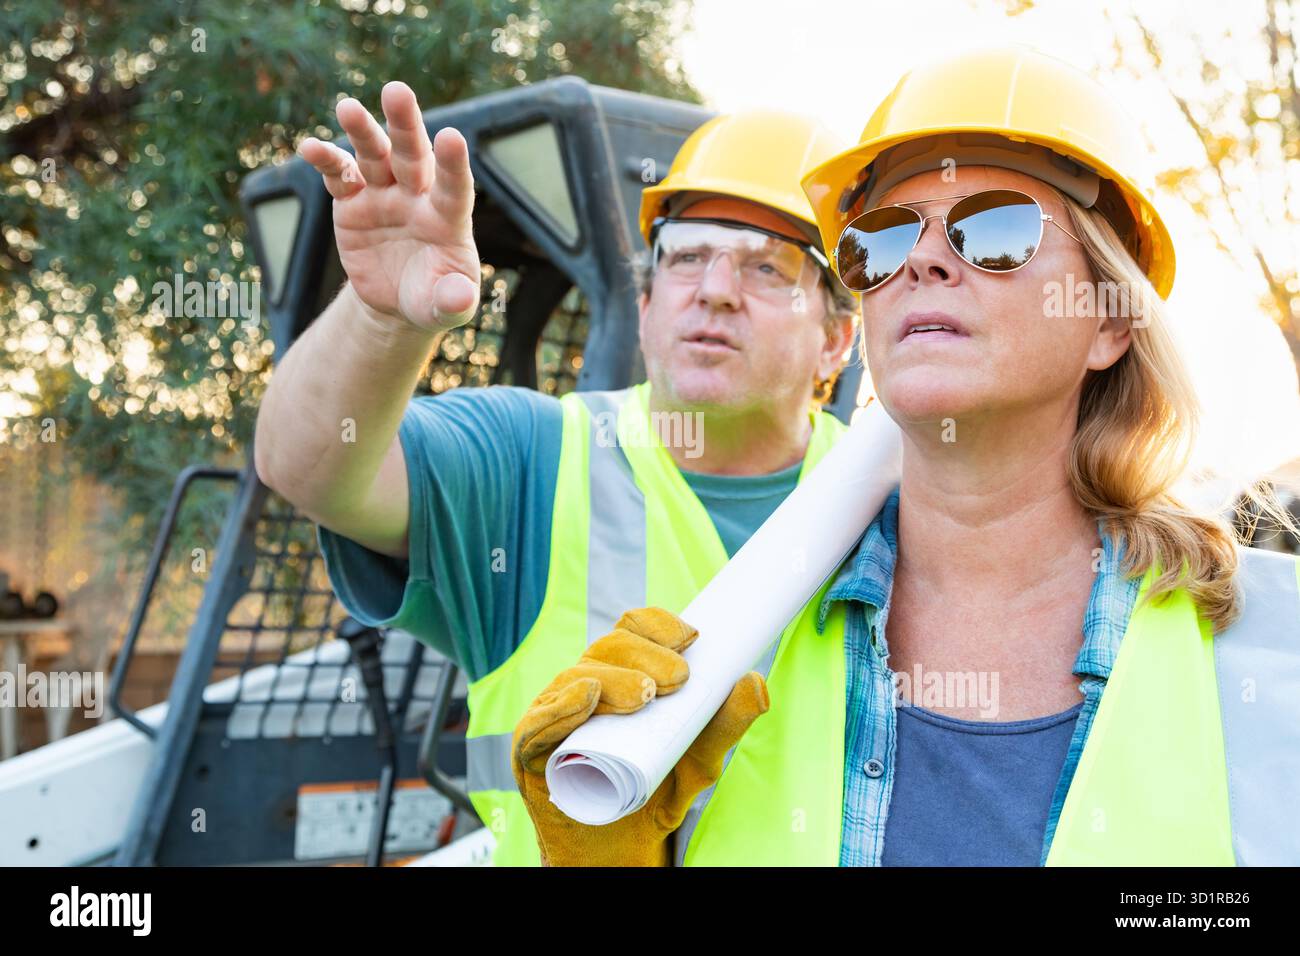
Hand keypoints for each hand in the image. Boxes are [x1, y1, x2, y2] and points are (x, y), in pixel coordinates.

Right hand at [298, 81, 480, 331]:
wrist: (398, 301)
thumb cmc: (433, 297)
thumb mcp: (448, 307)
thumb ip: (454, 301)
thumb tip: (458, 299)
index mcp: (448, 217)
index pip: (454, 187)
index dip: (453, 164)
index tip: (452, 137)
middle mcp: (417, 196)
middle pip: (412, 154)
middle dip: (404, 124)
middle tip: (396, 91)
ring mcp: (383, 194)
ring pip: (373, 154)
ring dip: (361, 131)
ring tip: (347, 108)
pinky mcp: (352, 201)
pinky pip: (339, 176)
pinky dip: (325, 161)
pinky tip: (309, 147)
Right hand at [511, 607, 769, 866]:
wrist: (622, 846)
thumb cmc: (656, 788)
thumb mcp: (700, 758)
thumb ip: (726, 724)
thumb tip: (755, 682)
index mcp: (619, 671)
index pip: (632, 629)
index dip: (659, 625)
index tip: (693, 637)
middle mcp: (583, 682)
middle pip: (607, 649)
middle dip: (645, 656)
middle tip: (680, 679)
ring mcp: (555, 715)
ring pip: (575, 679)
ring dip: (611, 680)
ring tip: (645, 696)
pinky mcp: (531, 752)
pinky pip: (537, 725)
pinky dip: (559, 709)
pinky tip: (583, 697)